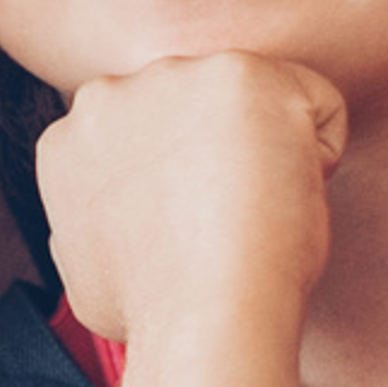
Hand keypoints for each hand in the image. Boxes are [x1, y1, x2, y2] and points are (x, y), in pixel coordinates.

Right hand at [37, 51, 346, 349]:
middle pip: (197, 109)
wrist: (202, 312)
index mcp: (68, 140)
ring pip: (256, 104)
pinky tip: (287, 197)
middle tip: (225, 219)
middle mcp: (108, 95)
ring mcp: (172, 77)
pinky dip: (319, 155)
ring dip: (267, 152)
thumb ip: (93, 222)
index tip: (192, 225)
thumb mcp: (84, 266)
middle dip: (219, 152)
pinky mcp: (239, 73)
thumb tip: (111, 225)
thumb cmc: (153, 310)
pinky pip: (316, 106)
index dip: (182, 182)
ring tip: (252, 212)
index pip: (148, 137)